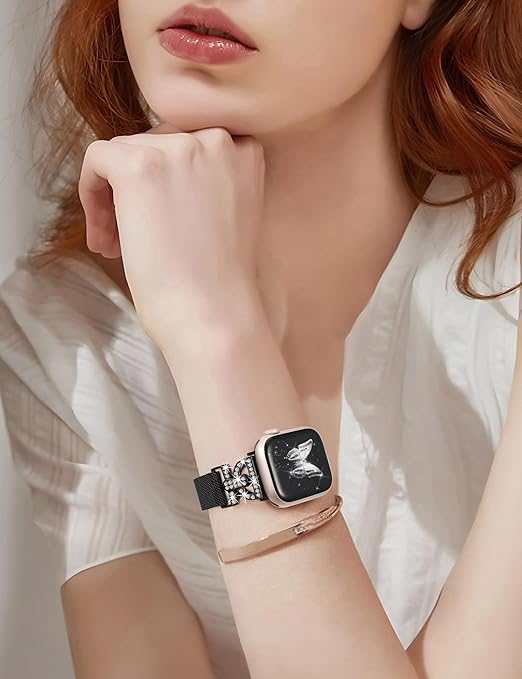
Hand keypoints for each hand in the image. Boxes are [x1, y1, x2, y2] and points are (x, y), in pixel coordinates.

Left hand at [78, 122, 265, 345]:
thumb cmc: (221, 283)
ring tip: (116, 245)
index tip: (160, 217)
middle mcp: (216, 140)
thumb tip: (157, 177)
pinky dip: (90, 193)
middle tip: (129, 237)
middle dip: (137, 189)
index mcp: (245, 152)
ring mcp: (178, 149)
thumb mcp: (229, 214)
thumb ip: (206, 182)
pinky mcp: (138, 166)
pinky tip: (104, 236)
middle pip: (155, 144)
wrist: (216, 316)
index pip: (190, 144)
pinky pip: (97, 158)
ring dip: (114, 197)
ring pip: (124, 152)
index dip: (168, 180)